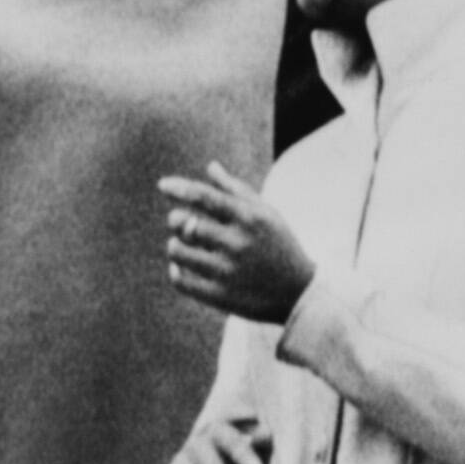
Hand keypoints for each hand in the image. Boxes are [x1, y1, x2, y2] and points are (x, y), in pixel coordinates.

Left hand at [161, 163, 316, 322]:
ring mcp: (229, 272)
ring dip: (175, 246)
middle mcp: (239, 244)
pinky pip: (181, 280)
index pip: (204, 196)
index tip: (163, 185)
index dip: (179, 188)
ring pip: (178, 251)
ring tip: (183, 247)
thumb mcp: (267, 215)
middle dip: (176, 220)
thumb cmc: (280, 247)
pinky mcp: (221, 296)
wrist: (301, 295)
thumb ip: (238, 190)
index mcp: (250, 220)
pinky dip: (176, 271)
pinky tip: (182, 268)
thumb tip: (211, 167)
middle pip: (184, 222)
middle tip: (181, 223)